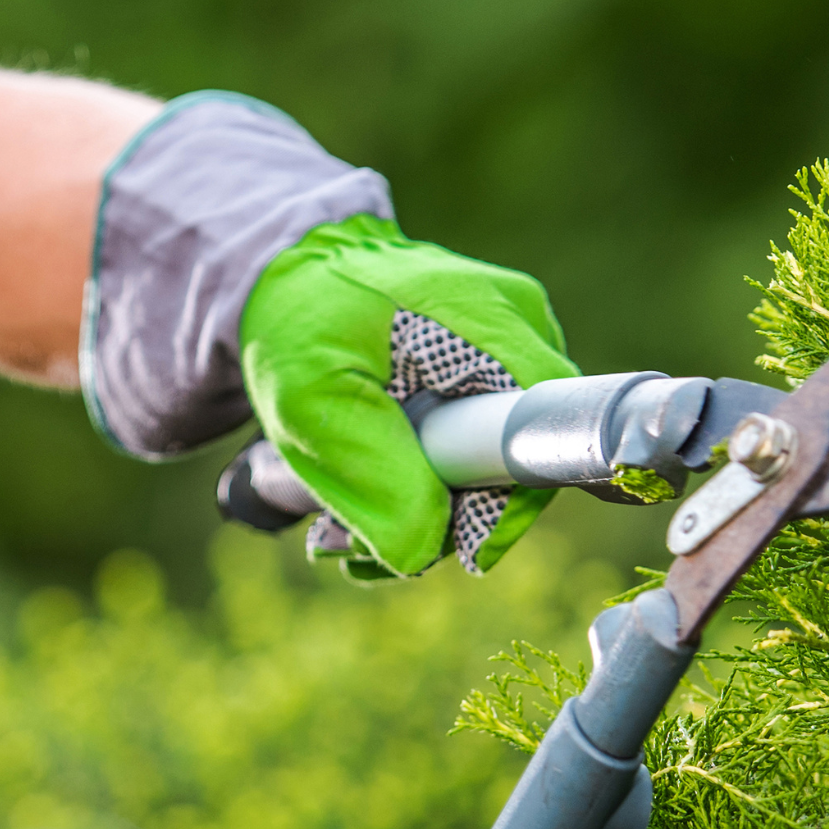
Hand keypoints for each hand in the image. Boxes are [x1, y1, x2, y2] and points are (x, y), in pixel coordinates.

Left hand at [80, 94, 575, 579]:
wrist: (285, 274)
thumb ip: (372, 475)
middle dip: (439, 525)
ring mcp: (506, 355)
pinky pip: (470, 455)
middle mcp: (521, 334)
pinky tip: (358, 504)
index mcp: (495, 326)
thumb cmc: (298, 320)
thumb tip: (422, 554)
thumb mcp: (312, 397)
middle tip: (347, 545)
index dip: (501, 510)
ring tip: (334, 533)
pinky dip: (414, 490)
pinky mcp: (483, 377)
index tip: (442, 547)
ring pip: (489, 472)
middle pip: (516, 467)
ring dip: (415, 518)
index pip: (543, 440)